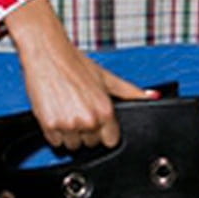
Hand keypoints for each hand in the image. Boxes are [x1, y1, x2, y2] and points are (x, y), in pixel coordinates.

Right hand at [4, 0, 154, 150]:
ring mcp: (68, 124)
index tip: (99, 120)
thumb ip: (130, 92)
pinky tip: (57, 113)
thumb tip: (152, 96)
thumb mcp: (106, 77)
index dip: (105, 131)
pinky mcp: (49, 125)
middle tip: (80, 109)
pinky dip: (55, 132)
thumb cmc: (75, 63)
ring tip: (68, 110)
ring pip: (73, 145)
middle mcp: (88, 120)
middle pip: (91, 144)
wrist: (47, 52)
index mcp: (105, 110)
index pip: (111, 141)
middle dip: (87, 131)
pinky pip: (55, 142)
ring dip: (71, 134)